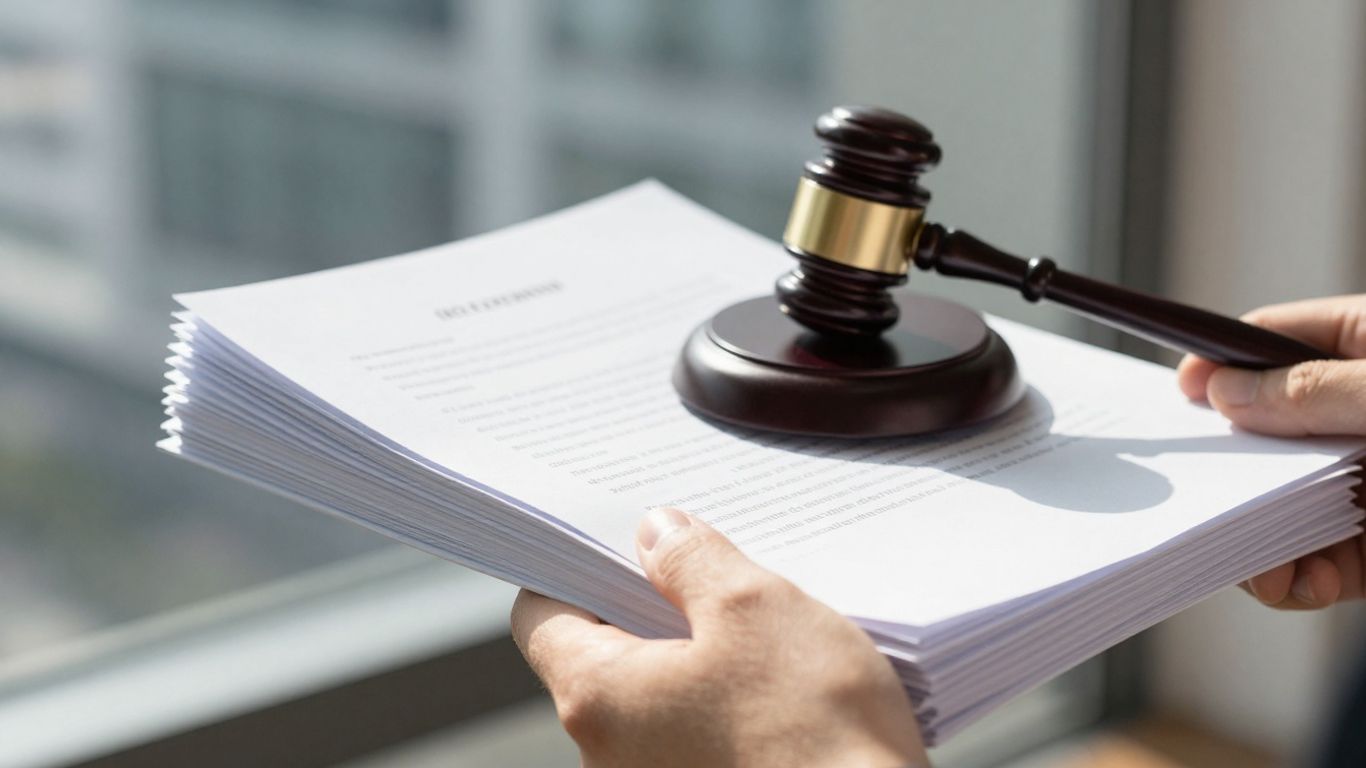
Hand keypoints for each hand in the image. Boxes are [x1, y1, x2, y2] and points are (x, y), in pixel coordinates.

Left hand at [510, 507, 926, 767]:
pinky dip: (722, 701)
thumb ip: (692, 561)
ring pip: (654, 697)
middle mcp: (607, 757)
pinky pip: (692, 735)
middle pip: (601, 656)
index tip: (621, 541)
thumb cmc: (815, 733)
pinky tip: (778, 679)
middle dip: (651, 604)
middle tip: (706, 565)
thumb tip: (657, 534)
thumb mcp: (755, 609)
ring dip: (696, 654)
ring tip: (758, 622)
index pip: (541, 618)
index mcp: (599, 699)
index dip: (575, 568)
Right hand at [1177, 294, 1365, 609]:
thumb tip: (1224, 390)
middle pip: (1266, 433)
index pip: (1272, 341)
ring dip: (1263, 539)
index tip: (1179, 393)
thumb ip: (1314, 389)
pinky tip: (1308, 583)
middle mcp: (1361, 414)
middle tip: (1201, 498)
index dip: (1218, 362)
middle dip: (1232, 474)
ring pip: (1286, 504)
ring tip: (1264, 569)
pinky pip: (1326, 562)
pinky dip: (1306, 579)